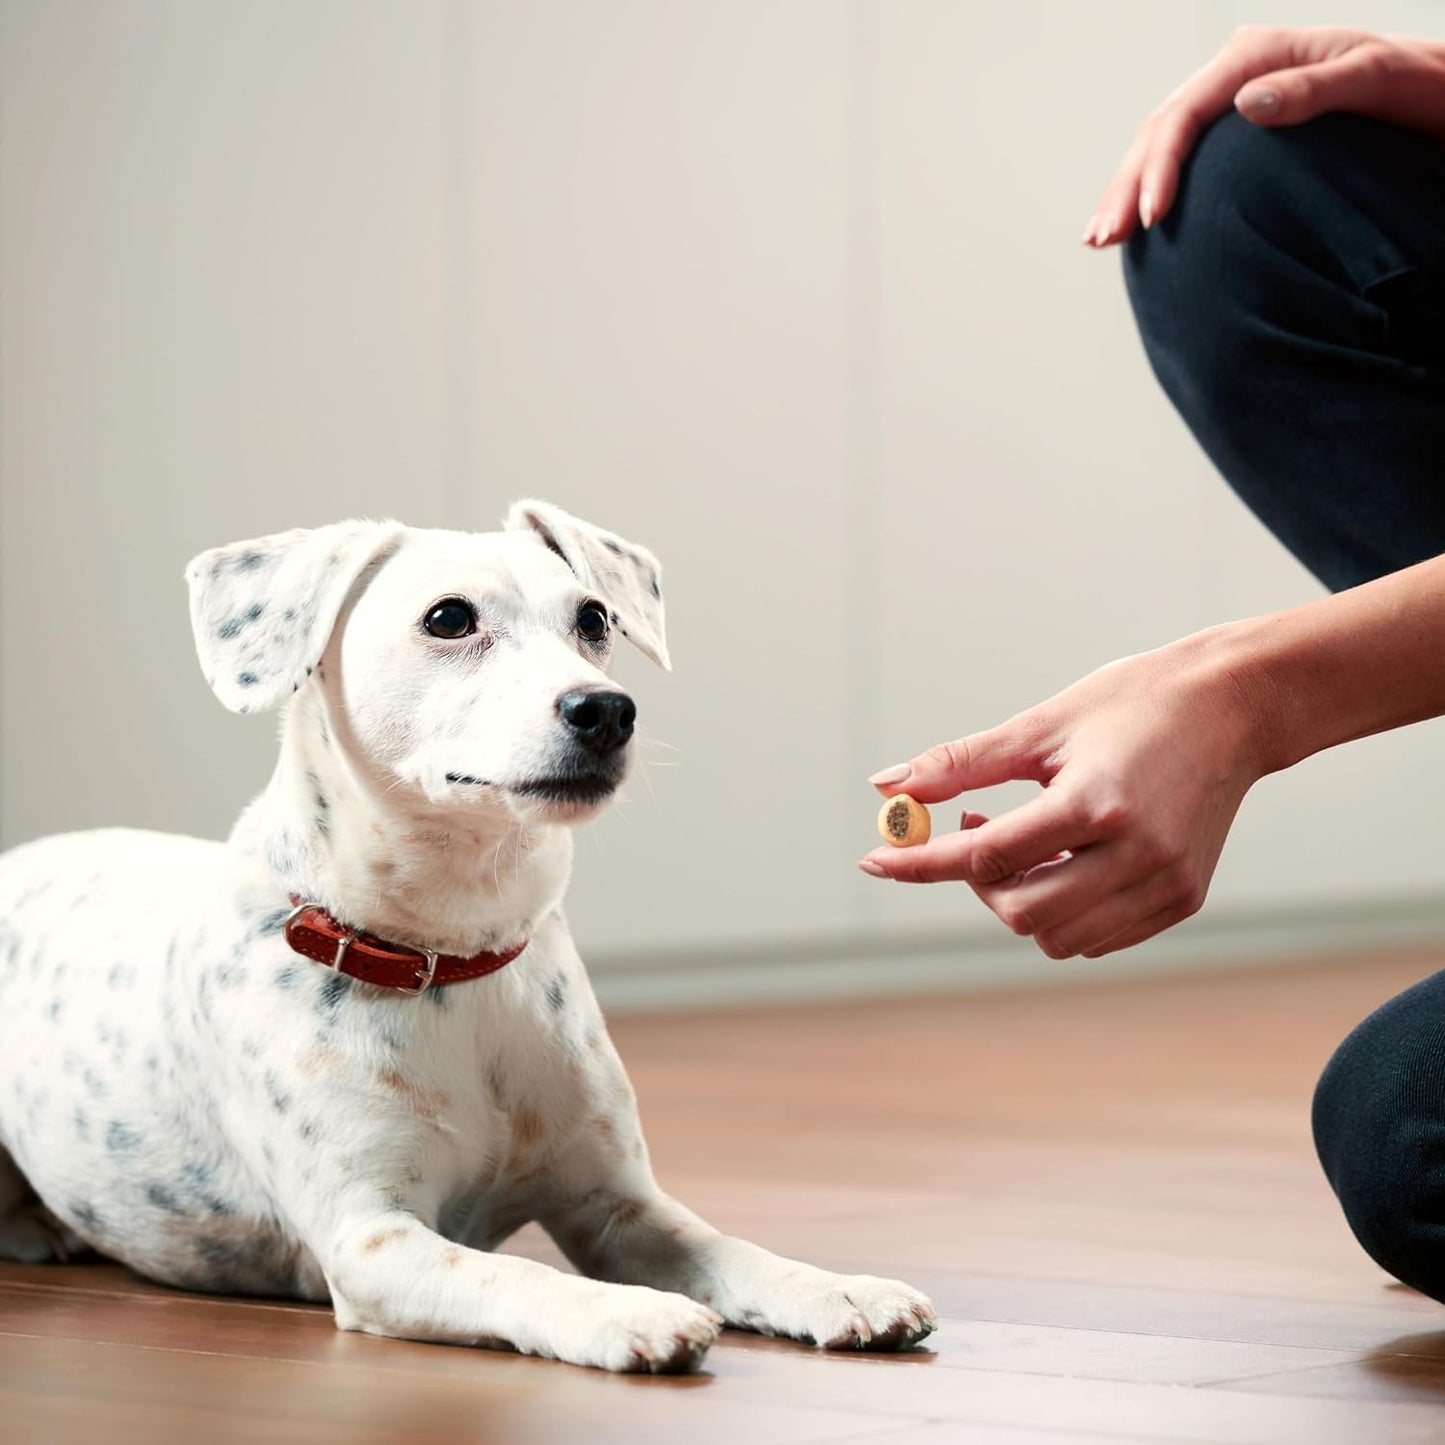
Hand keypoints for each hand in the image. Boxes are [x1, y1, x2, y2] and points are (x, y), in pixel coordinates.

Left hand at [858, 633, 1267, 958]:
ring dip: (1020, 902)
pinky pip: (1099, 938)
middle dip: (978, 882)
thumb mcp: (1039, 726)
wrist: (1235, 708)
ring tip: (1024, 842)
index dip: (922, 861)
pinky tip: (1063, 861)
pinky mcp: (1184, 899)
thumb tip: (884, 789)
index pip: (987, 855)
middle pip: (1021, 912)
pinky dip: (1063, 913)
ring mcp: (1167, 885)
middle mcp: (1138, 854)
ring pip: (1059, 938)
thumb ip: (957, 764)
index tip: (875, 859)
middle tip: (975, 830)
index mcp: (1098, 803)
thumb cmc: (1129, 705)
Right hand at [1083, 26, 1444, 246]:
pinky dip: (1150, 191)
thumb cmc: (1417, 89)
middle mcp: (1239, 72)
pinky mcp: (1237, 131)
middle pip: (1160, 129)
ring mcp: (1234, 99)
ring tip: (1101, 239)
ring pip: (1159, 144)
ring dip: (1126, 193)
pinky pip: (1181, 159)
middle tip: (1102, 238)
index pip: (1187, 110)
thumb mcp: (1377, 82)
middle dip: (1126, 187)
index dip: (1161, 166)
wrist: (1434, 95)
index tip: (1153, 217)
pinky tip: (1133, 224)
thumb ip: (1315, 89)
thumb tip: (1244, 105)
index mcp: (1260, 54)